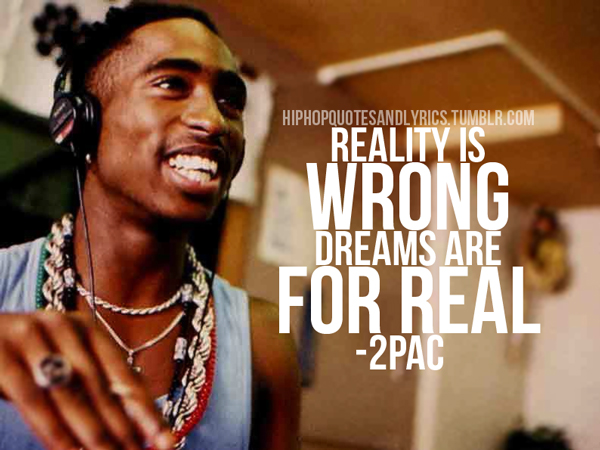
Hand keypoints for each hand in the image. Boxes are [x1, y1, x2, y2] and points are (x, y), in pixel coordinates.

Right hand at [0, 311, 175, 449]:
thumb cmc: (26, 361)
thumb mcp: (66, 365)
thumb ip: (98, 390)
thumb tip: (140, 429)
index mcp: (89, 328)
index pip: (126, 376)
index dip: (148, 413)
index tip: (168, 443)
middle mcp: (65, 325)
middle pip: (102, 389)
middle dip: (123, 430)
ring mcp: (32, 335)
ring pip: (73, 396)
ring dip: (95, 435)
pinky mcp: (1, 355)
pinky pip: (35, 402)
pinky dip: (56, 433)